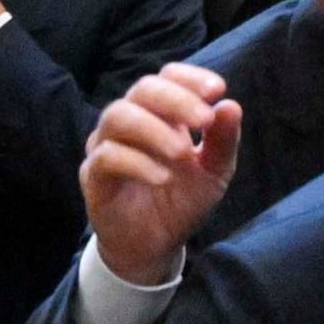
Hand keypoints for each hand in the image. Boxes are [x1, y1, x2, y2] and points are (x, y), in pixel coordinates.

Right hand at [80, 63, 239, 284]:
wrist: (156, 246)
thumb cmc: (181, 201)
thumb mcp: (214, 173)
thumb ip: (223, 141)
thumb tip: (231, 105)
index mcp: (159, 113)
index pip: (167, 77)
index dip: (190, 78)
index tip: (218, 89)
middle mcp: (129, 121)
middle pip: (142, 89)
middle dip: (176, 100)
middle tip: (204, 119)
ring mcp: (106, 145)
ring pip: (118, 116)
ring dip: (154, 129)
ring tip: (183, 152)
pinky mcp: (93, 175)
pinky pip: (106, 157)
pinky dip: (137, 163)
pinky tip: (163, 177)